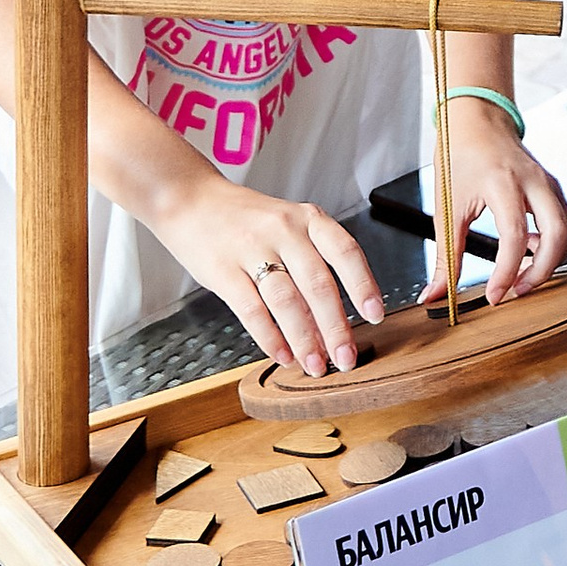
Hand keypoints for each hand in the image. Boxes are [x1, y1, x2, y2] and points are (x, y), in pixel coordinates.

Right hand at [154, 176, 385, 376]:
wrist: (191, 200)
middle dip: (336, 328)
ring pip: (287, 301)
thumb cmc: (246, 220)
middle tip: (346, 359)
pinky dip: (270, 337)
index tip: (375, 316)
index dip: (364, 286)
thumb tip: (335, 320)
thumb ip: (313, 262)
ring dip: (305, 339)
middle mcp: (284, 230)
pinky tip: (281, 354)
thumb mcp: (289, 224)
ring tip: (315, 365)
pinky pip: (251, 310)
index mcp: (308, 218)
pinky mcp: (223, 270)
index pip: (345, 252)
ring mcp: (252, 248)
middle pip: (318, 284)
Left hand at [424, 95, 566, 307]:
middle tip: (517, 291)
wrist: (478, 121)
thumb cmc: (461, 156)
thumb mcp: (447, 207)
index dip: (507, 272)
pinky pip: (566, 224)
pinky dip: (554, 245)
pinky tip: (529, 249)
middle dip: (542, 271)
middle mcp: (534, 182)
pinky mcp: (554, 190)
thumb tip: (434, 295)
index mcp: (503, 182)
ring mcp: (549, 184)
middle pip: (559, 235)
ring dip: (551, 260)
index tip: (495, 295)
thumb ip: (445, 256)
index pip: (514, 236)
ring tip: (522, 273)